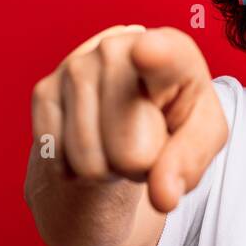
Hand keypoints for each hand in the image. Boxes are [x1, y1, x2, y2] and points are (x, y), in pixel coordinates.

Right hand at [30, 25, 226, 213]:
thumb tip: (164, 197)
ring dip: (108, 169)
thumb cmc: (175, 117)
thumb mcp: (202, 137)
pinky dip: (76, 166)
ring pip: (89, 163)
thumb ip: (190, 164)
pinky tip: (94, 141)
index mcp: (173, 51)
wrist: (132, 109)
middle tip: (148, 144)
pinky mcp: (43, 89)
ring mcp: (75, 66)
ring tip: (122, 141)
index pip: (162, 55)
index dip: (154, 56)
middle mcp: (117, 48)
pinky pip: (57, 159)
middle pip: (126, 151)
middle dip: (138, 166)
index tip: (148, 53)